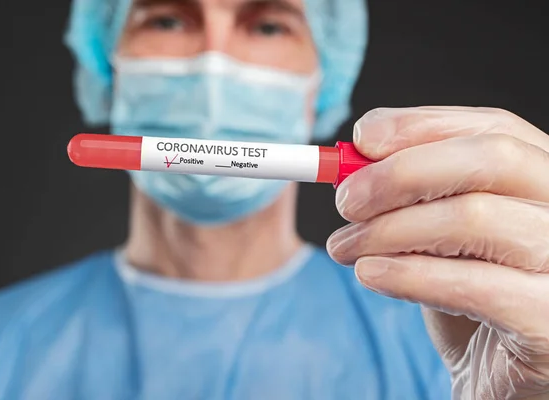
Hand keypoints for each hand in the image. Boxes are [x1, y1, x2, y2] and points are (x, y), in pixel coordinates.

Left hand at [326, 106, 548, 398]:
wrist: (499, 378)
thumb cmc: (471, 297)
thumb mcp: (442, 235)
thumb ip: (415, 195)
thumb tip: (355, 161)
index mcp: (544, 181)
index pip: (493, 128)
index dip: (422, 125)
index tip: (361, 137)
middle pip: (490, 158)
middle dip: (401, 173)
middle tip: (346, 200)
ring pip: (473, 218)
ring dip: (389, 230)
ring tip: (343, 248)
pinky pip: (474, 285)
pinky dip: (408, 274)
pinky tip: (370, 274)